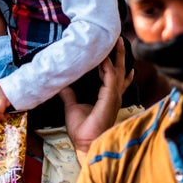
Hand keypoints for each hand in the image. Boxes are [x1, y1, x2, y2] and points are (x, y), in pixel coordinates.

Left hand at [60, 37, 133, 164]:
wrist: (85, 143)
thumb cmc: (82, 129)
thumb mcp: (73, 106)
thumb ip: (69, 94)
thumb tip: (62, 84)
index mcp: (107, 97)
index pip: (114, 77)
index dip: (113, 64)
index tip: (111, 52)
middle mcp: (114, 95)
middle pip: (120, 71)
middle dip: (120, 55)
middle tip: (118, 39)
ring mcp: (114, 96)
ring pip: (118, 71)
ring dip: (117, 55)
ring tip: (116, 41)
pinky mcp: (110, 98)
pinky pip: (110, 77)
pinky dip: (108, 65)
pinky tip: (104, 56)